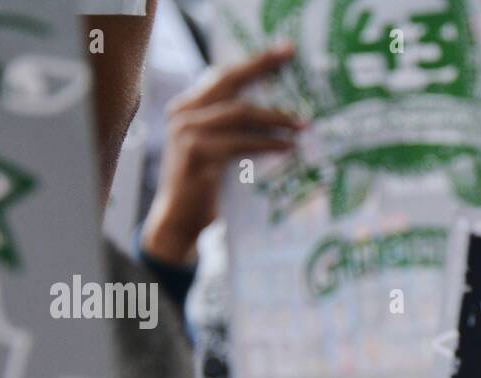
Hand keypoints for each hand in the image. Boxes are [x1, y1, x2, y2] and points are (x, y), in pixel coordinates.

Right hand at [141, 45, 304, 264]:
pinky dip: (268, 143)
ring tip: (301, 124)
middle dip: (262, 67)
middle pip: (229, 82)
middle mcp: (183, 114)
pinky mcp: (197, 154)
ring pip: (239, 112)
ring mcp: (186, 132)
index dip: (254, 62)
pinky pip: (240, 142)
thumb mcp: (219, 150)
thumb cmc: (206, 188)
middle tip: (292, 61)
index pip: (223, 76)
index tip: (283, 51)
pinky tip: (288, 148)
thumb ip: (234, 129)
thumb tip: (279, 114)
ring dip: (275, 117)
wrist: (180, 222)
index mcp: (187, 108)